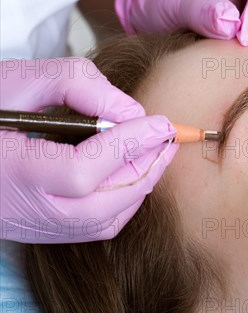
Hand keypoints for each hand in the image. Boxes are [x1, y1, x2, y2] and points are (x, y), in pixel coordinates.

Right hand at [0, 58, 177, 243]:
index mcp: (10, 171)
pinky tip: (134, 172)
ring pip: (107, 220)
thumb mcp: (19, 80)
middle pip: (104, 204)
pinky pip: (98, 226)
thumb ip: (75, 84)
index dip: (128, 146)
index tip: (162, 123)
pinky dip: (125, 200)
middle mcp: (25, 210)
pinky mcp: (45, 232)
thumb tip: (130, 112)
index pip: (82, 170)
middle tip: (168, 137)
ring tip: (157, 152)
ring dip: (140, 185)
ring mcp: (36, 227)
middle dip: (146, 168)